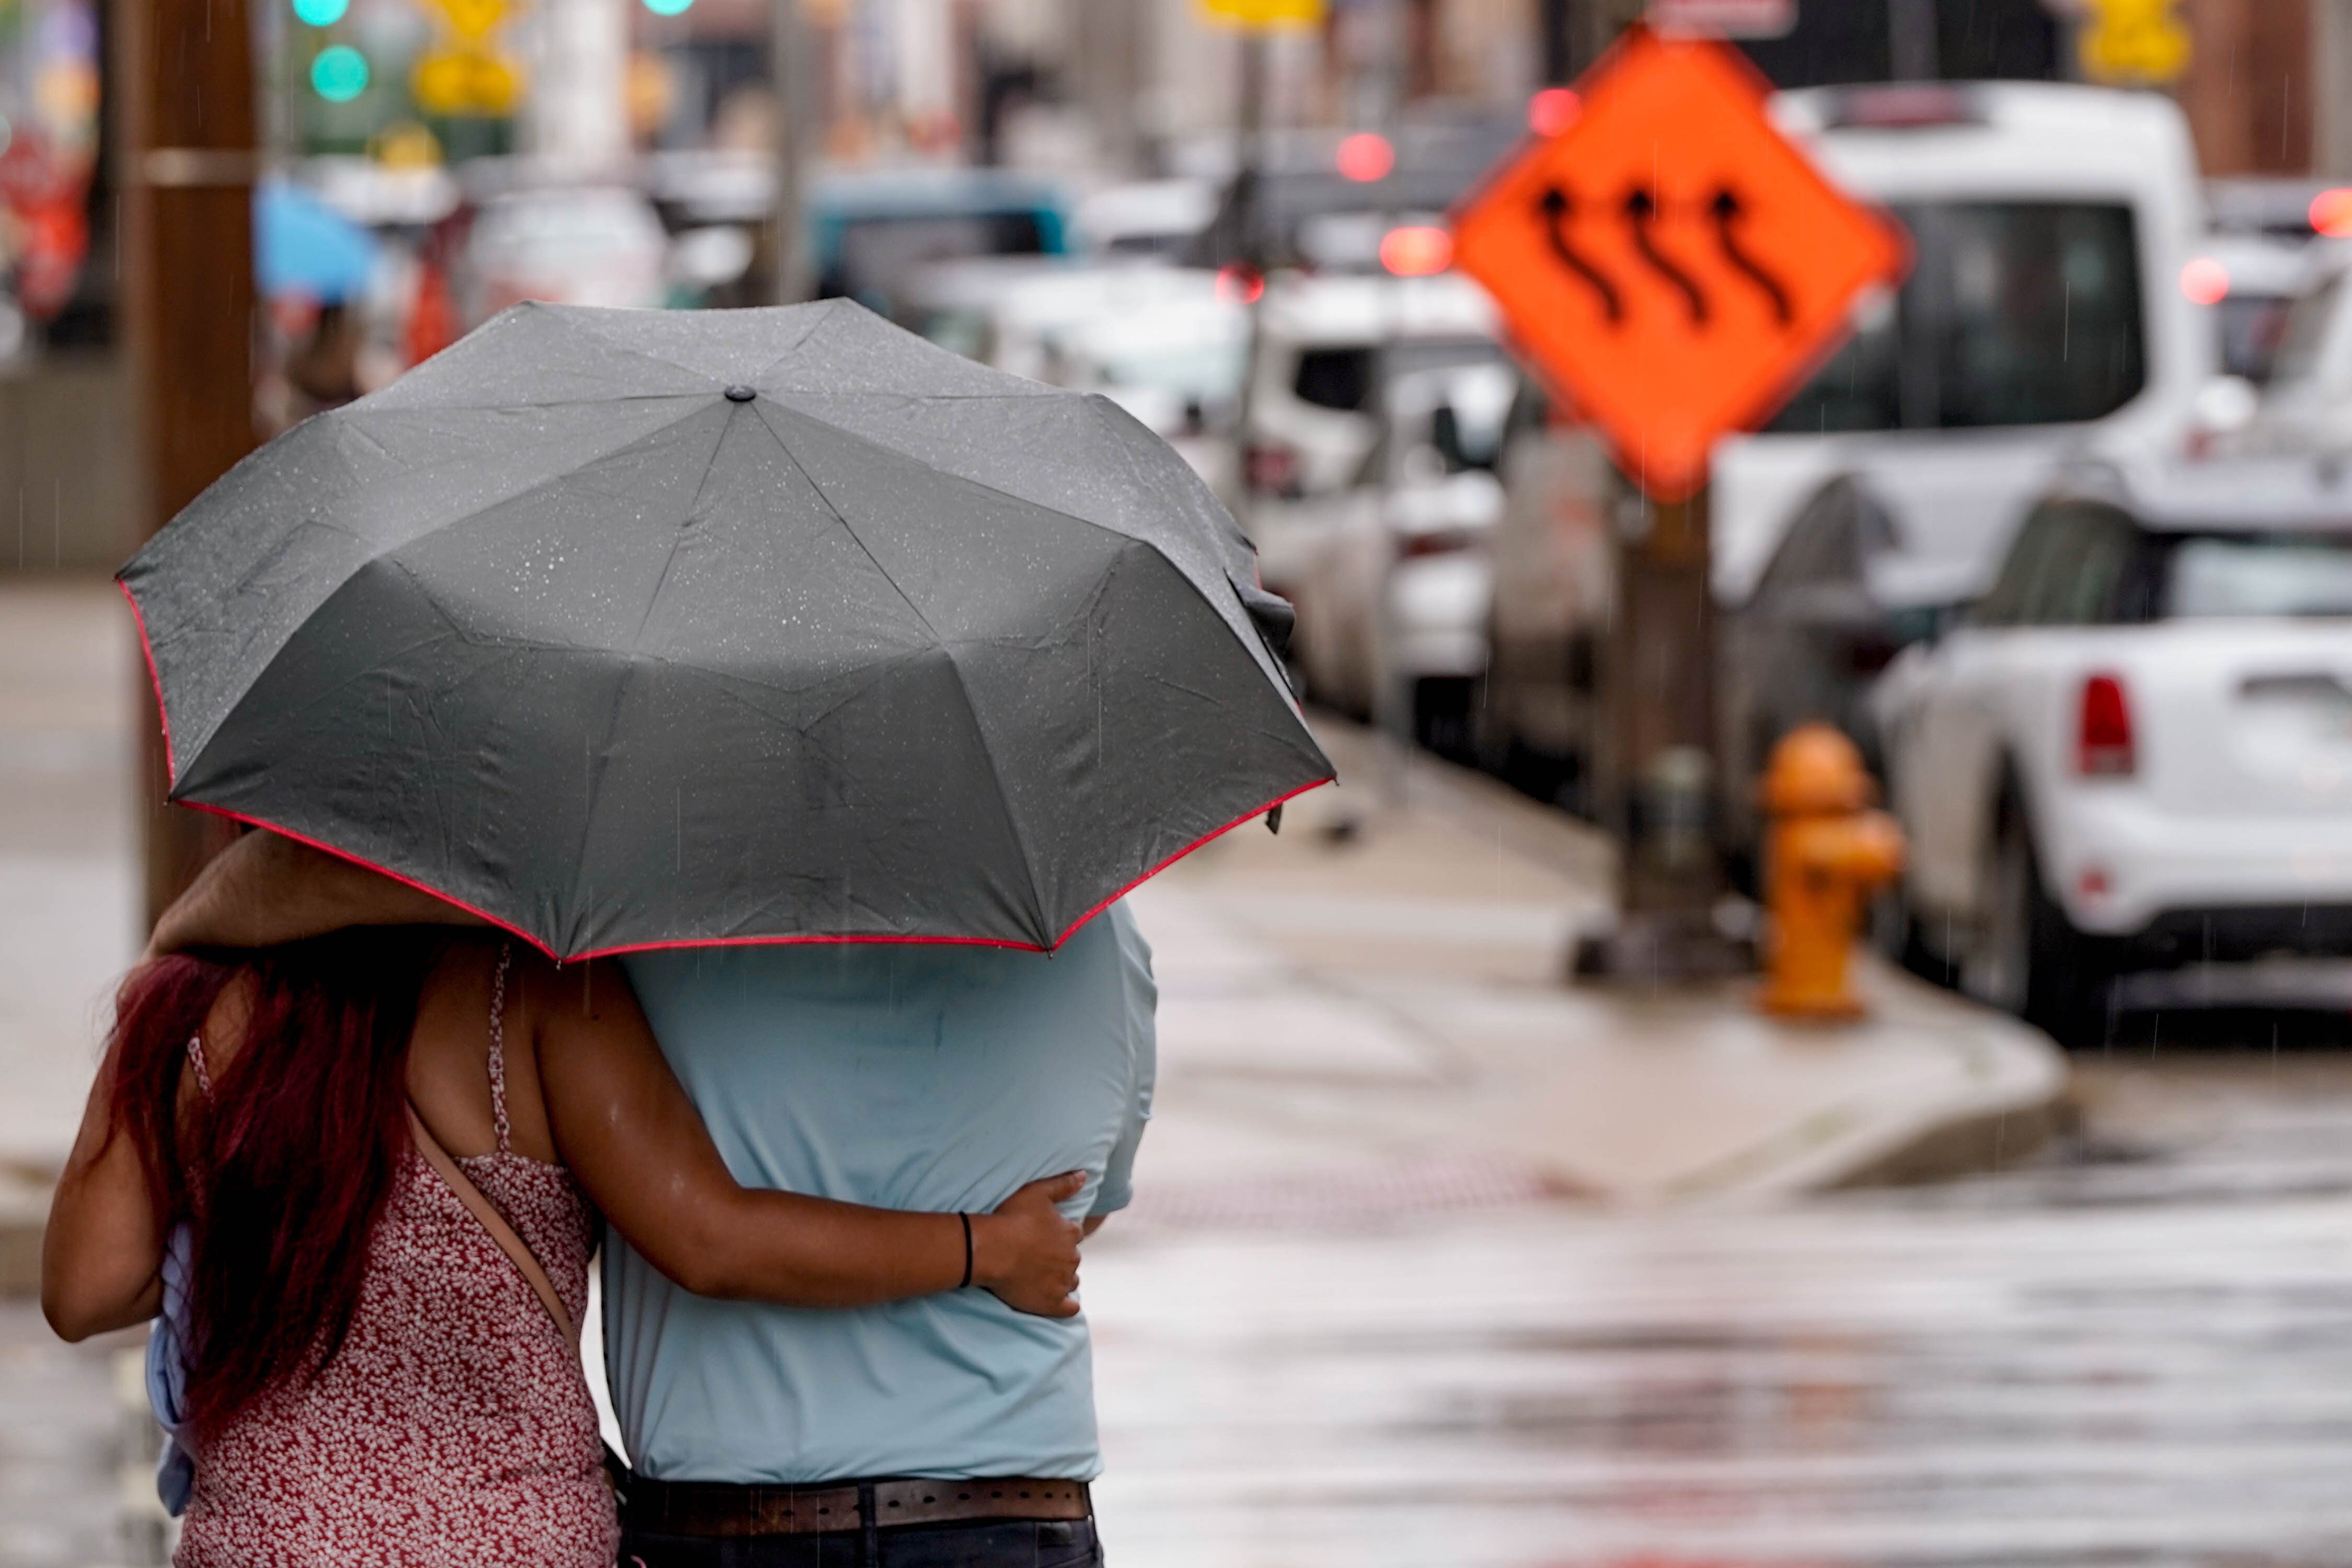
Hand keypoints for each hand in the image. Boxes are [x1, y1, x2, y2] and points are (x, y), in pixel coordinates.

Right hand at [970, 1172, 1085, 1317]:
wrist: (992, 1250)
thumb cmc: (1011, 1218)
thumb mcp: (1037, 1192)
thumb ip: (1063, 1184)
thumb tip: (1085, 1176)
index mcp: (1070, 1232)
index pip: (1074, 1234)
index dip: (1061, 1236)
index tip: (1047, 1237)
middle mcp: (1071, 1257)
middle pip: (1072, 1258)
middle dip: (1060, 1258)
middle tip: (1039, 1258)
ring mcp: (1062, 1282)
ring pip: (1071, 1281)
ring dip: (1062, 1279)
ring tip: (1043, 1278)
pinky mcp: (1052, 1303)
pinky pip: (1069, 1309)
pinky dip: (1067, 1306)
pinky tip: (1061, 1304)